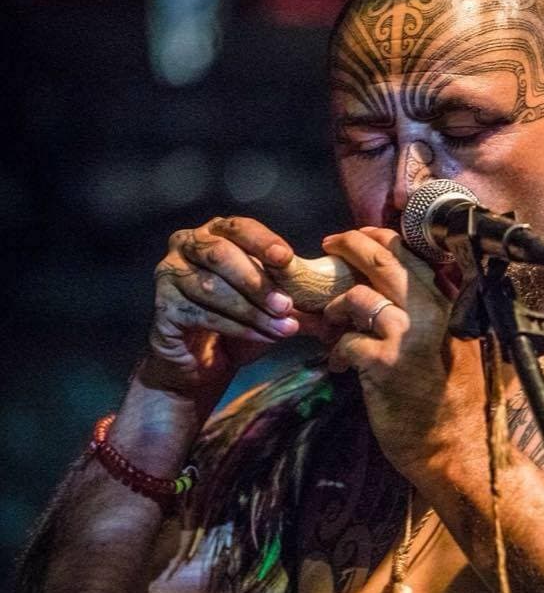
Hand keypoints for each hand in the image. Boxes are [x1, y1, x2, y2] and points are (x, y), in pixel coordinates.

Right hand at [144, 216, 301, 395]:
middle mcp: (188, 245)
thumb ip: (295, 298)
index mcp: (216, 233)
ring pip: (214, 287)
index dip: (263, 241)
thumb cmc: (239, 325)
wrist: (199, 364)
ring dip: (254, 311)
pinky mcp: (162, 305)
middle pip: (222, 255)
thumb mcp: (271, 308)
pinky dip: (237, 328)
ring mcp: (170, 273)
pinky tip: (262, 338)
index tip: (286, 258)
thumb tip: (332, 302)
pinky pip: (202, 314)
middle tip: (287, 305)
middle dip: (258, 282)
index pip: (239, 227)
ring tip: (284, 329)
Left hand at [321, 227, 485, 478]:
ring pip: (359, 297)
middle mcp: (433, 313)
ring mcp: (409, 337)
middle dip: (350, 245)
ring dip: (336, 308)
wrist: (457, 447)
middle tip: (329, 245)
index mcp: (450, 305)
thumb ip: (433, 314)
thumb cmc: (455, 401)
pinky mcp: (385, 365)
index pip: (413, 254)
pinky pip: (346, 341)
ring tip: (331, 323)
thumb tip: (393, 290)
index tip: (360, 237)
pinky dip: (336, 352)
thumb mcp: (455, 346)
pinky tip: (340, 367)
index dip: (380, 238)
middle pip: (385, 260)